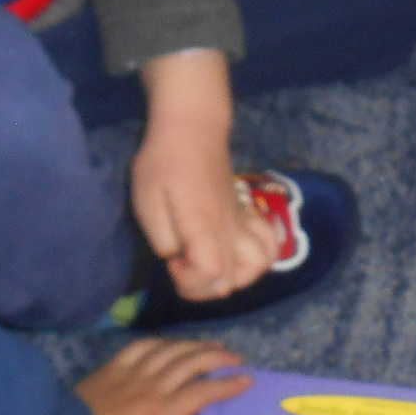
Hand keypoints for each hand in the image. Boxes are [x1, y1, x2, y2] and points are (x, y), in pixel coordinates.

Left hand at [71, 340, 249, 414]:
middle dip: (218, 358)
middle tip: (235, 359)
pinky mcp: (114, 367)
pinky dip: (163, 342)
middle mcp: (153, 386)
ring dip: (195, 345)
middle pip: (192, 363)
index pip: (203, 393)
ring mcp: (132, 373)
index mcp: (163, 413)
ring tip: (212, 346)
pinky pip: (143, 346)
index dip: (228, 385)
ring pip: (171, 350)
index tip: (247, 381)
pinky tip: (171, 344)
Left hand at [133, 51, 280, 300]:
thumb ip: (160, 236)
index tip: (172, 262)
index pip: (211, 272)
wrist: (194, 127)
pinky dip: (258, 258)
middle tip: (183, 264)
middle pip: (232, 281)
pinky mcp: (246, 216)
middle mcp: (229, 229)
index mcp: (202, 224)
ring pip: (259, 266)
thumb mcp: (145, 199)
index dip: (189, 281)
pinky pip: (270, 245)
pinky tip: (234, 253)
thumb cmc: (164, 161)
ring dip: (235, 277)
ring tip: (211, 265)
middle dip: (202, 286)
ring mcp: (242, 223)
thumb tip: (177, 256)